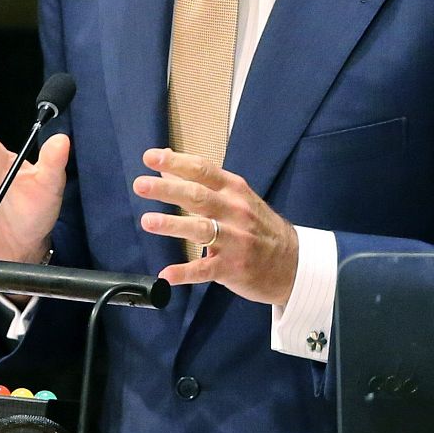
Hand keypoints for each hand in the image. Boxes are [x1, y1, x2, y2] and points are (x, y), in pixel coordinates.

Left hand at [133, 148, 298, 305]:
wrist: (293, 262)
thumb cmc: (258, 227)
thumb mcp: (237, 198)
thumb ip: (203, 183)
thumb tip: (167, 165)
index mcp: (235, 190)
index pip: (203, 171)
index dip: (176, 163)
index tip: (151, 157)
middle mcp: (235, 211)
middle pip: (199, 196)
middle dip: (168, 190)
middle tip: (141, 184)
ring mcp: (235, 240)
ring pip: (201, 229)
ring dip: (173, 225)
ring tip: (147, 221)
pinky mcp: (232, 268)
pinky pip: (205, 270)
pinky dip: (185, 272)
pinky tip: (166, 274)